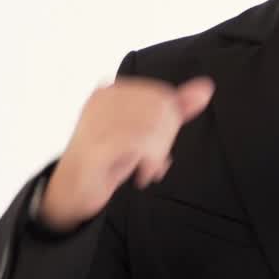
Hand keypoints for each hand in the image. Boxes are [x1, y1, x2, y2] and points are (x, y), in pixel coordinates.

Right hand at [41, 75, 215, 228]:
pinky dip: (148, 164)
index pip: (163, 97)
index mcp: (112, 90)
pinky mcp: (96, 145)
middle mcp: (102, 100)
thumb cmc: (109, 158)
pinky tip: (140, 175)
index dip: (170, 126)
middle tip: (153, 162)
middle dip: (165, 141)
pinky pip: (141, 145)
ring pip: (155, 128)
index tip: (158, 147)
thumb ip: (175, 109)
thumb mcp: (145, 131)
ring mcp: (96, 120)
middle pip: (162, 111)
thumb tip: (205, 88)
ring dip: (157, 155)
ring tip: (146, 169)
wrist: (73, 190)